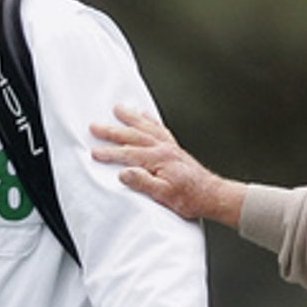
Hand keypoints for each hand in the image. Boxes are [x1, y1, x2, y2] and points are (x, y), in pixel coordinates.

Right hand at [91, 105, 245, 227]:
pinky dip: (151, 121)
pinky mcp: (175, 149)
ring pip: (146, 128)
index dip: (109, 153)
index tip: (94, 152)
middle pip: (133, 136)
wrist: (212, 195)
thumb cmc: (190, 198)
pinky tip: (145, 116)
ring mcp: (169, 147)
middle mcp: (163, 149)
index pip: (127, 154)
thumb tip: (124, 173)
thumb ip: (143, 182)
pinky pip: (160, 129)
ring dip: (130, 118)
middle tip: (95, 126)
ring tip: (118, 109)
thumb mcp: (164, 195)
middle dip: (112, 131)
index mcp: (158, 160)